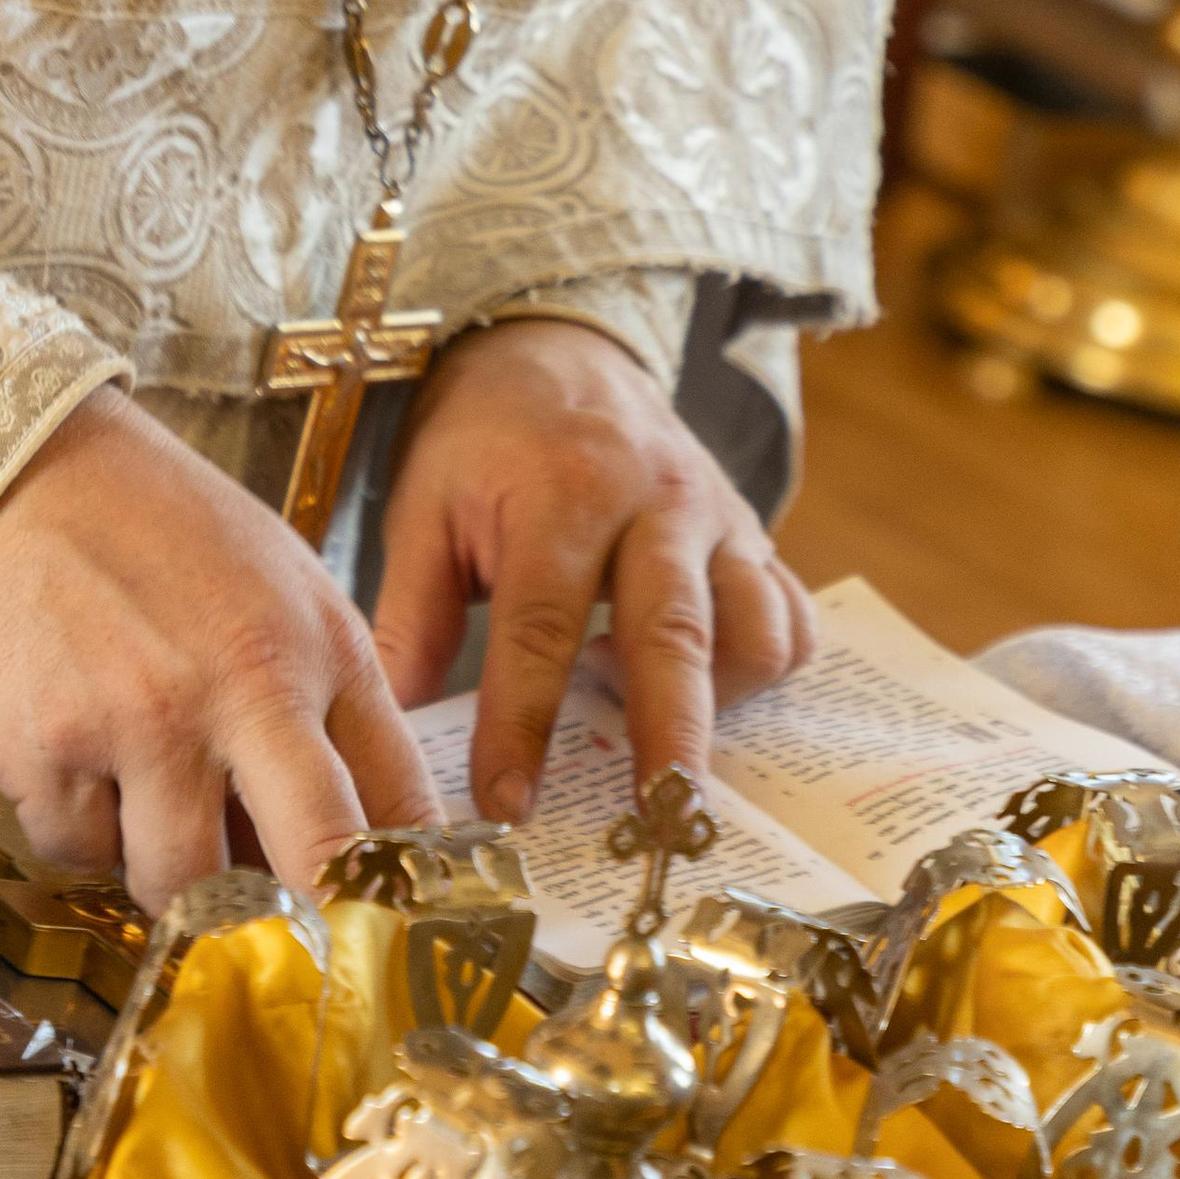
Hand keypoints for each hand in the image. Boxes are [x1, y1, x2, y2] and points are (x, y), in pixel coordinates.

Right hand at [0, 390, 432, 911]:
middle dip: (314, 922)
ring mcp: (134, 727)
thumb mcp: (283, 588)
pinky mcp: (40, 752)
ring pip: (176, 883)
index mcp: (315, 649)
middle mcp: (235, 691)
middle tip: (297, 950)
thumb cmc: (161, 530)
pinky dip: (79, 828)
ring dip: (168, 871)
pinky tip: (73, 756)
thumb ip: (323, 704)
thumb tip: (350, 837)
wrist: (20, 466)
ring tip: (149, 804)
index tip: (396, 926)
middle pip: (312, 860)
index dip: (403, 883)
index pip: (395, 797)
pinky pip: (75, 850)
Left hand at [371, 319, 814, 820]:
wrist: (561, 350)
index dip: (523, 725)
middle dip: (670, 741)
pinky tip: (701, 687)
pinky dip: (762, 669)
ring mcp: (717, 518)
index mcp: (564, 491)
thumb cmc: (485, 440)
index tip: (506, 805)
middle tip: (655, 828)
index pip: (541, 628)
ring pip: (756, 629)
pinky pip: (792, 616)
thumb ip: (412, 618)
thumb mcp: (425, 508)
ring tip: (654, 734)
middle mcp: (657, 502)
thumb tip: (388, 731)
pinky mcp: (752, 533)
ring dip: (720, 705)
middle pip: (675, 635)